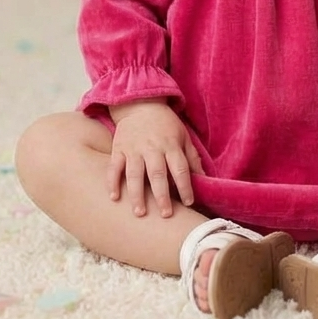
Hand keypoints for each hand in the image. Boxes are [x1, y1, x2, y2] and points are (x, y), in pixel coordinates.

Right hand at [107, 100, 203, 217]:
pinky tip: (114, 197)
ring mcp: (134, 149)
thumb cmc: (165, 123)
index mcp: (171, 145)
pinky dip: (112, 182)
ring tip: (139, 213)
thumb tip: (204, 178)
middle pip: (158, 174)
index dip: (185, 186)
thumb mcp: (183, 136)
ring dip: (137, 194)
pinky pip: (114, 167)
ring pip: (135, 174)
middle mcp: (152, 148)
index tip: (188, 203)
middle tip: (165, 215)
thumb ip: (192, 158)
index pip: (180, 169)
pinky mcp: (119, 149)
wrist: (140, 103)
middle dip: (162, 195)